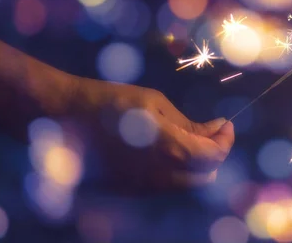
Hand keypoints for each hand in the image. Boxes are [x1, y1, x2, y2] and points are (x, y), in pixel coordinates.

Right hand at [69, 77, 234, 191]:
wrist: (65, 117)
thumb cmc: (112, 101)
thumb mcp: (154, 103)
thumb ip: (187, 123)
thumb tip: (214, 129)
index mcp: (168, 148)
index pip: (214, 156)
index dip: (225, 141)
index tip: (225, 125)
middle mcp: (159, 175)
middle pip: (205, 176)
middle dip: (213, 155)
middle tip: (208, 132)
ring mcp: (143, 186)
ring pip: (186, 184)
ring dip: (195, 164)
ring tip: (186, 138)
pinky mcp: (129, 190)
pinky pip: (164, 186)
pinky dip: (175, 170)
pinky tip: (165, 149)